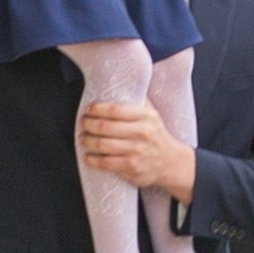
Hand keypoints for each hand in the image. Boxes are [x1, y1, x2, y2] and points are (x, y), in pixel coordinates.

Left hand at [78, 100, 196, 201]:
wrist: (170, 162)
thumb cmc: (155, 135)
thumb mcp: (151, 114)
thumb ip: (137, 99)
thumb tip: (118, 84)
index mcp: (146, 117)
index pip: (115, 109)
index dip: (97, 109)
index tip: (88, 109)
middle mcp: (142, 133)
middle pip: (105, 127)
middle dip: (88, 124)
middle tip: (83, 123)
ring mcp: (137, 152)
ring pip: (103, 145)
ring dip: (87, 141)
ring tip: (83, 138)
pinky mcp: (131, 168)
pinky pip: (105, 163)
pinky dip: (92, 160)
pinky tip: (88, 156)